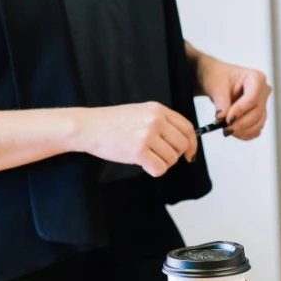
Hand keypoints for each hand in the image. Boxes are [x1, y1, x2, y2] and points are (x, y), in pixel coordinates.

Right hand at [69, 102, 197, 177]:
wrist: (88, 127)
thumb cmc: (111, 122)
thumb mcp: (140, 112)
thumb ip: (161, 122)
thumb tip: (181, 141)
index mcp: (158, 110)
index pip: (187, 128)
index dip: (192, 144)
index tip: (189, 154)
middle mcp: (155, 120)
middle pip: (181, 145)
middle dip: (173, 156)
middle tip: (159, 157)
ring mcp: (147, 135)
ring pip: (171, 159)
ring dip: (161, 163)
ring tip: (146, 157)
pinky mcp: (138, 151)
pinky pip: (159, 168)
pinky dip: (153, 170)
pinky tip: (143, 164)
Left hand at [195, 55, 271, 139]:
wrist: (217, 82)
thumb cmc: (218, 77)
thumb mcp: (216, 85)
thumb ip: (220, 100)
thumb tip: (222, 116)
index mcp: (256, 78)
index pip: (253, 98)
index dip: (240, 110)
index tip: (227, 119)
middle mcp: (263, 91)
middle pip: (257, 112)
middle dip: (240, 123)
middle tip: (224, 128)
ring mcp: (262, 105)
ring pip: (258, 123)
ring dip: (242, 130)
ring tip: (226, 130)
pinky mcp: (259, 116)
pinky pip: (256, 130)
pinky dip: (245, 134)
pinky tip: (234, 132)